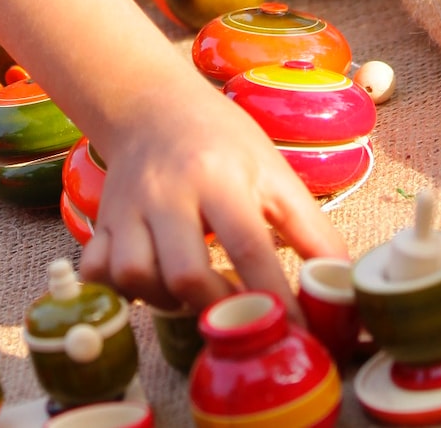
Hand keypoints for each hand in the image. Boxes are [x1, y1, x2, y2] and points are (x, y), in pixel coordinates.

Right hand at [77, 73, 347, 319]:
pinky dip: (120, 290)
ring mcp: (128, 207)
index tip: (297, 333)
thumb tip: (345, 284)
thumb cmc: (224, 143)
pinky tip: (150, 283)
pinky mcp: (102, 220)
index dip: (275, 298)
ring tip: (192, 293)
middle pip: (185, 273)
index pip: (250, 248)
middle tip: (236, 309)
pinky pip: (96, 272)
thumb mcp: (275, 174)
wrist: (153, 108)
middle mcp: (168, 192)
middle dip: (217, 306)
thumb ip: (312, 230)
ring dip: (167, 300)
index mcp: (220, 177)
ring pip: (135, 276)